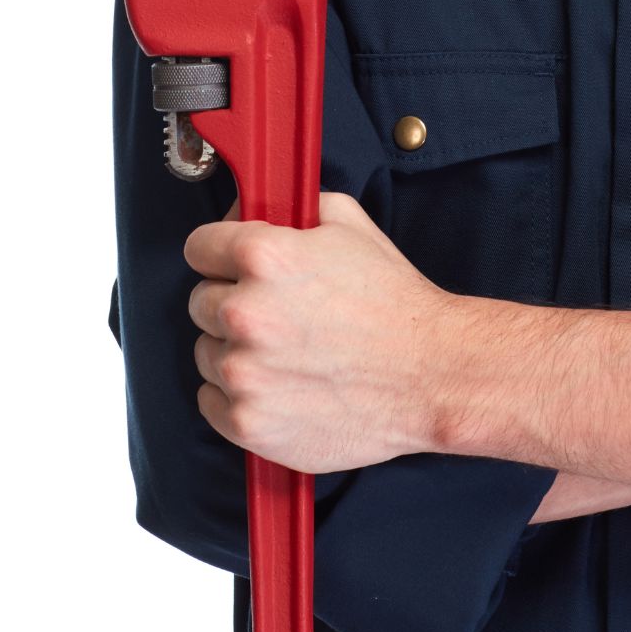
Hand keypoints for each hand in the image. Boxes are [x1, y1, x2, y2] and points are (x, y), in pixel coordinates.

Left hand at [183, 190, 455, 473]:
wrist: (432, 375)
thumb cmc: (394, 304)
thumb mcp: (351, 225)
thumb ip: (294, 209)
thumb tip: (253, 211)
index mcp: (264, 257)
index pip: (199, 247)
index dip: (220, 254)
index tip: (233, 267)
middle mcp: (245, 313)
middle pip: (200, 302)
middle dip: (233, 304)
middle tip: (279, 314)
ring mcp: (244, 373)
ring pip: (206, 354)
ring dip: (236, 352)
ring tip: (287, 354)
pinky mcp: (248, 422)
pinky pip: (211, 402)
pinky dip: (238, 396)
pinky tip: (280, 386)